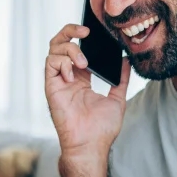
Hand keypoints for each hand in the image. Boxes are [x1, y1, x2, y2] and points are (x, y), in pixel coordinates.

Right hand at [45, 23, 131, 156]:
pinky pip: (50, 64)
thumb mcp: (117, 99)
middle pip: (61, 43)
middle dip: (70, 31)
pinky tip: (74, 74)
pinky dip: (63, 62)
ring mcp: (58, 82)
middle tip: (86, 31)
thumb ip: (121, 79)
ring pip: (54, 50)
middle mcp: (67, 77)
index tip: (95, 32)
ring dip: (71, 49)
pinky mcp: (51, 88)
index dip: (81, 36)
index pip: (76, 48)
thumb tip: (126, 60)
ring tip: (85, 63)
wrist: (91, 145)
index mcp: (81, 78)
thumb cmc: (102, 129)